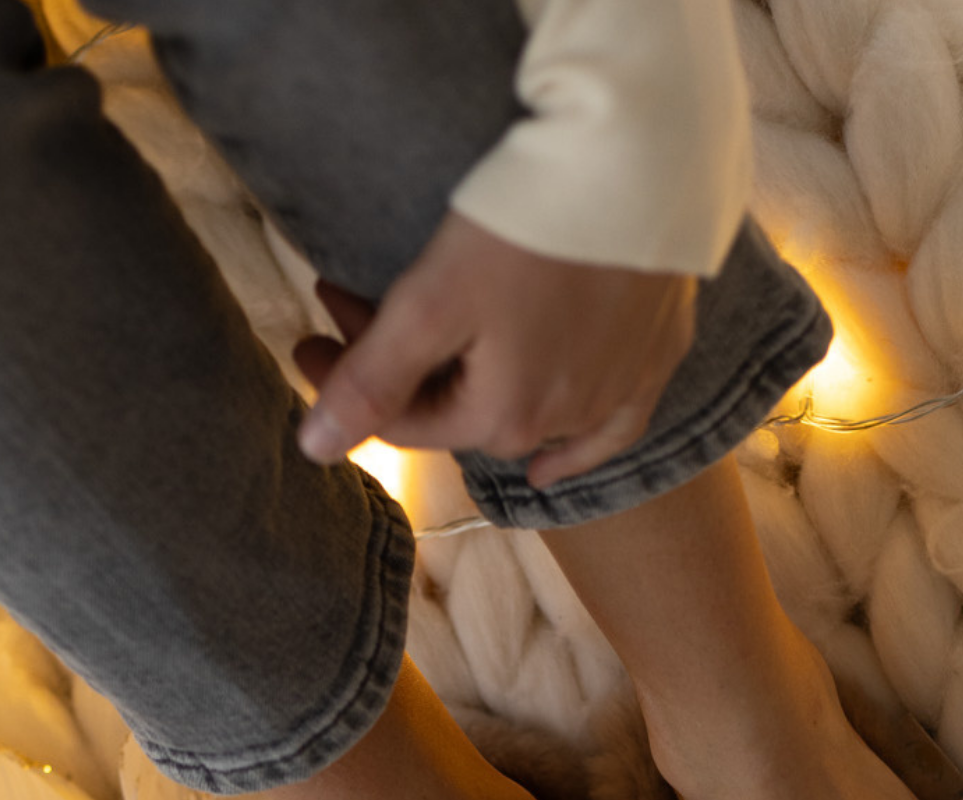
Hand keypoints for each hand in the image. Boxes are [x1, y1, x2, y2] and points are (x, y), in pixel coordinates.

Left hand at [292, 212, 696, 488]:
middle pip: (457, 409)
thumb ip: (375, 380)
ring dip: (470, 386)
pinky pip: (611, 427)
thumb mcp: (433, 301)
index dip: (343, 378)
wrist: (637, 166)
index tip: (308, 330)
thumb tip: (315, 450)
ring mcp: (613, 394)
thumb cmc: (529, 226)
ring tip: (428, 352)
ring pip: (523, 413)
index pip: (401, 419)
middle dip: (399, 366)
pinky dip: (575, 448)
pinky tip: (545, 471)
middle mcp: (560, 424)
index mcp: (501, 418)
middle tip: (349, 300)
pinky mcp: (655, 359)